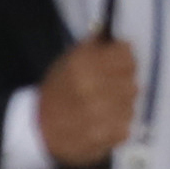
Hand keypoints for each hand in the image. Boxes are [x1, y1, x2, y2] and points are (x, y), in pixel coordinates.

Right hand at [37, 35, 138, 168]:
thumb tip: (113, 32)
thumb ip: (92, 46)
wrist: (37, 129)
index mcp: (82, 65)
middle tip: (107, 91)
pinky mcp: (105, 136)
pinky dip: (117, 125)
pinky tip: (100, 124)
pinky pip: (127, 126)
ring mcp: (99, 114)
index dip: (124, 59)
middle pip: (132, 81)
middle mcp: (92, 88)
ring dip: (121, 106)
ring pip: (131, 104)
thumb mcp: (68, 61)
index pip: (126, 55)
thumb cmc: (57, 91)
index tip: (118, 65)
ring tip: (101, 109)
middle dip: (123, 85)